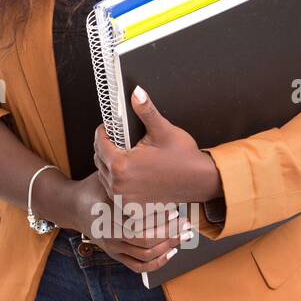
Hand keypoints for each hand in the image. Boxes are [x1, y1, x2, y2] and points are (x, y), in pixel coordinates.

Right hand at [72, 170, 189, 275]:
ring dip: (168, 247)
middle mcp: (109, 235)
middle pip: (145, 242)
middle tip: (185, 223)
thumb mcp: (105, 178)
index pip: (138, 224)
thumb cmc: (92, 189)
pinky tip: (170, 252)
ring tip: (182, 235)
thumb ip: (123, 179)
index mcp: (106, 215)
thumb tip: (151, 168)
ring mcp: (112, 247)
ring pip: (145, 256)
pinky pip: (139, 267)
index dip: (159, 219)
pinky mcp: (115, 255)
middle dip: (170, 234)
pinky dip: (158, 263)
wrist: (72, 207)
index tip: (174, 208)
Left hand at [93, 85, 221, 211]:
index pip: (99, 143)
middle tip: (119, 140)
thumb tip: (136, 93)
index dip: (103, 131)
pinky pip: (114, 190)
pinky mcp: (131, 207)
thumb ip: (146, 111)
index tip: (110, 127)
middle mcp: (119, 184)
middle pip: (99, 159)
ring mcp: (124, 198)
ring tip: (126, 155)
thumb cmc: (184, 158)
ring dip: (110, 165)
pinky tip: (130, 173)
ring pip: (104, 175)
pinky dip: (118, 181)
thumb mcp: (163, 130)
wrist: (201, 181)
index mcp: (122, 165)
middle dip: (106, 147)